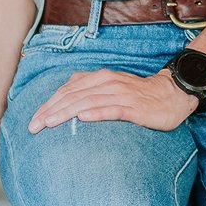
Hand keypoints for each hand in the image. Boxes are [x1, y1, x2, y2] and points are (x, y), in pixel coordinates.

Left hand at [28, 68, 196, 132]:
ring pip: (88, 101)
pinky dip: (96, 112)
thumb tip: (67, 101)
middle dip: (51, 110)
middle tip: (33, 126)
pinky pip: (112, 109)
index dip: (49, 104)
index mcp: (100, 78)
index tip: (33, 120)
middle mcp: (107, 82)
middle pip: (73, 95)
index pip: (68, 90)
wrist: (171, 94)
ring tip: (49, 123)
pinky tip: (82, 118)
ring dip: (66, 112)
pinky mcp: (133, 107)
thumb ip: (90, 91)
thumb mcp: (111, 89)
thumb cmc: (138, 96)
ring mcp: (120, 94)